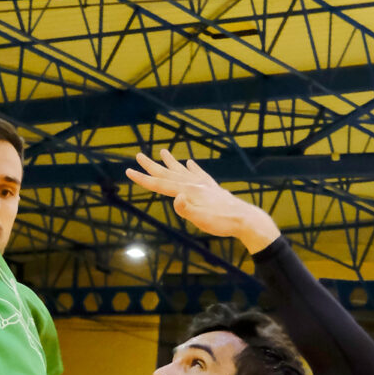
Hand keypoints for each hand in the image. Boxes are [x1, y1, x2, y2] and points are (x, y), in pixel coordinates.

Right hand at [125, 150, 279, 254]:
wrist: (245, 219)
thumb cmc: (221, 223)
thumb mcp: (201, 220)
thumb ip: (186, 209)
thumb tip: (175, 198)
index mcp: (188, 192)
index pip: (160, 184)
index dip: (143, 179)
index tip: (128, 171)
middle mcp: (194, 184)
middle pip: (168, 173)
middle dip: (152, 166)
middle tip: (138, 155)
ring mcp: (204, 184)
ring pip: (182, 170)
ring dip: (171, 161)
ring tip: (162, 151)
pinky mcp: (212, 187)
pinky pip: (199, 173)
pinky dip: (192, 167)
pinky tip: (190, 162)